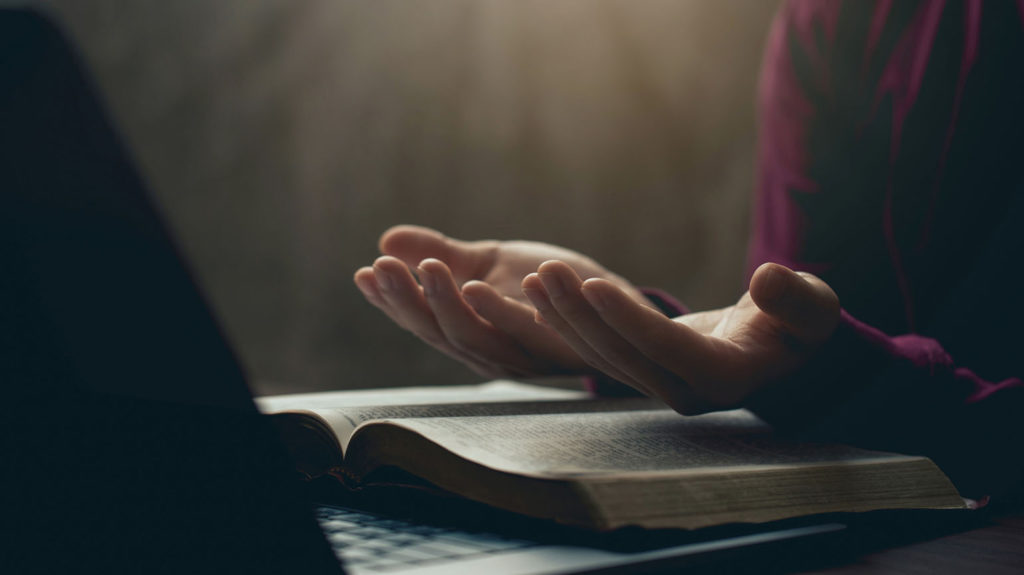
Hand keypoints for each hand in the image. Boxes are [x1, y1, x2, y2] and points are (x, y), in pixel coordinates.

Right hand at [353, 225, 655, 377]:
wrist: (615, 305)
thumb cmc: (547, 287)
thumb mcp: (488, 264)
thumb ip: (443, 255)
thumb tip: (386, 240)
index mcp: (474, 335)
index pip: (425, 323)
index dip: (393, 302)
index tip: (364, 272)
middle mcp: (498, 354)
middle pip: (444, 334)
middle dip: (411, 301)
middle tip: (385, 266)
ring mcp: (533, 355)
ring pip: (483, 339)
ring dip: (453, 303)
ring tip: (430, 267)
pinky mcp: (572, 345)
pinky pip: (543, 333)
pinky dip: (521, 309)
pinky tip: (501, 280)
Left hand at [521, 261, 839, 413]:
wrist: (782, 351)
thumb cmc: (801, 325)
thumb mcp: (814, 309)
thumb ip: (796, 299)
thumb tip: (770, 279)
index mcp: (726, 377)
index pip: (667, 347)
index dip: (628, 317)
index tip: (593, 283)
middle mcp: (686, 393)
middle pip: (621, 354)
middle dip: (580, 313)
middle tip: (547, 272)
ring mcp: (659, 388)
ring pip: (601, 356)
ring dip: (564, 319)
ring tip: (535, 279)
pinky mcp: (642, 375)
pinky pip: (597, 352)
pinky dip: (568, 325)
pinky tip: (540, 296)